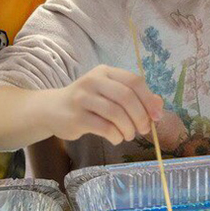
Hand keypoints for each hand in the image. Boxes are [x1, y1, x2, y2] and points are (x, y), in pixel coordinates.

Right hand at [43, 65, 163, 144]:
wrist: (51, 110)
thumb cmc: (87, 103)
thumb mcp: (109, 94)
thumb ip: (134, 97)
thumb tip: (158, 107)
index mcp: (105, 72)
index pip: (134, 81)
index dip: (149, 99)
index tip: (156, 116)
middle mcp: (93, 81)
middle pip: (126, 97)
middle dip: (140, 117)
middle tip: (143, 130)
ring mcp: (82, 98)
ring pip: (116, 113)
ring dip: (128, 128)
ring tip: (128, 135)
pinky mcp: (76, 117)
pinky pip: (104, 128)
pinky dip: (116, 136)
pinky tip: (116, 138)